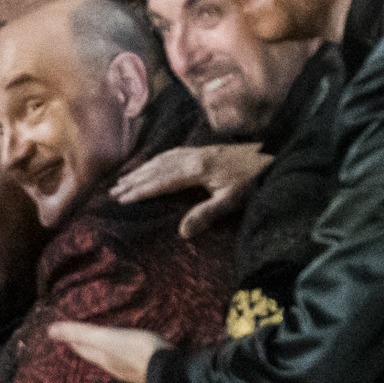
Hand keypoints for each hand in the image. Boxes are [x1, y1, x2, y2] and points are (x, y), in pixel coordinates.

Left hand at [54, 323, 160, 382]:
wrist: (170, 371)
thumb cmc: (137, 352)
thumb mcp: (105, 339)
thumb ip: (80, 333)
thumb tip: (50, 331)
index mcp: (102, 358)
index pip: (81, 348)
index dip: (71, 339)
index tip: (62, 333)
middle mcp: (113, 365)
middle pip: (95, 354)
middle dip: (85, 344)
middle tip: (78, 336)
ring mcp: (130, 368)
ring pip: (111, 356)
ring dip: (104, 347)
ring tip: (101, 340)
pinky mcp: (146, 366)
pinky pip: (127, 356)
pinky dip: (122, 349)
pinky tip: (128, 347)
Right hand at [113, 138, 269, 235]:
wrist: (271, 156)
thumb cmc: (252, 180)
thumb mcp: (232, 200)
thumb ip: (206, 214)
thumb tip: (182, 232)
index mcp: (196, 170)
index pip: (161, 181)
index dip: (140, 191)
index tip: (122, 199)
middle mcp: (192, 157)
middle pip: (156, 168)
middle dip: (134, 180)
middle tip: (113, 190)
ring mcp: (197, 151)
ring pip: (162, 159)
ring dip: (142, 169)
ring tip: (124, 178)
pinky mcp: (203, 150)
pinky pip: (172, 153)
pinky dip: (156, 159)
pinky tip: (153, 163)